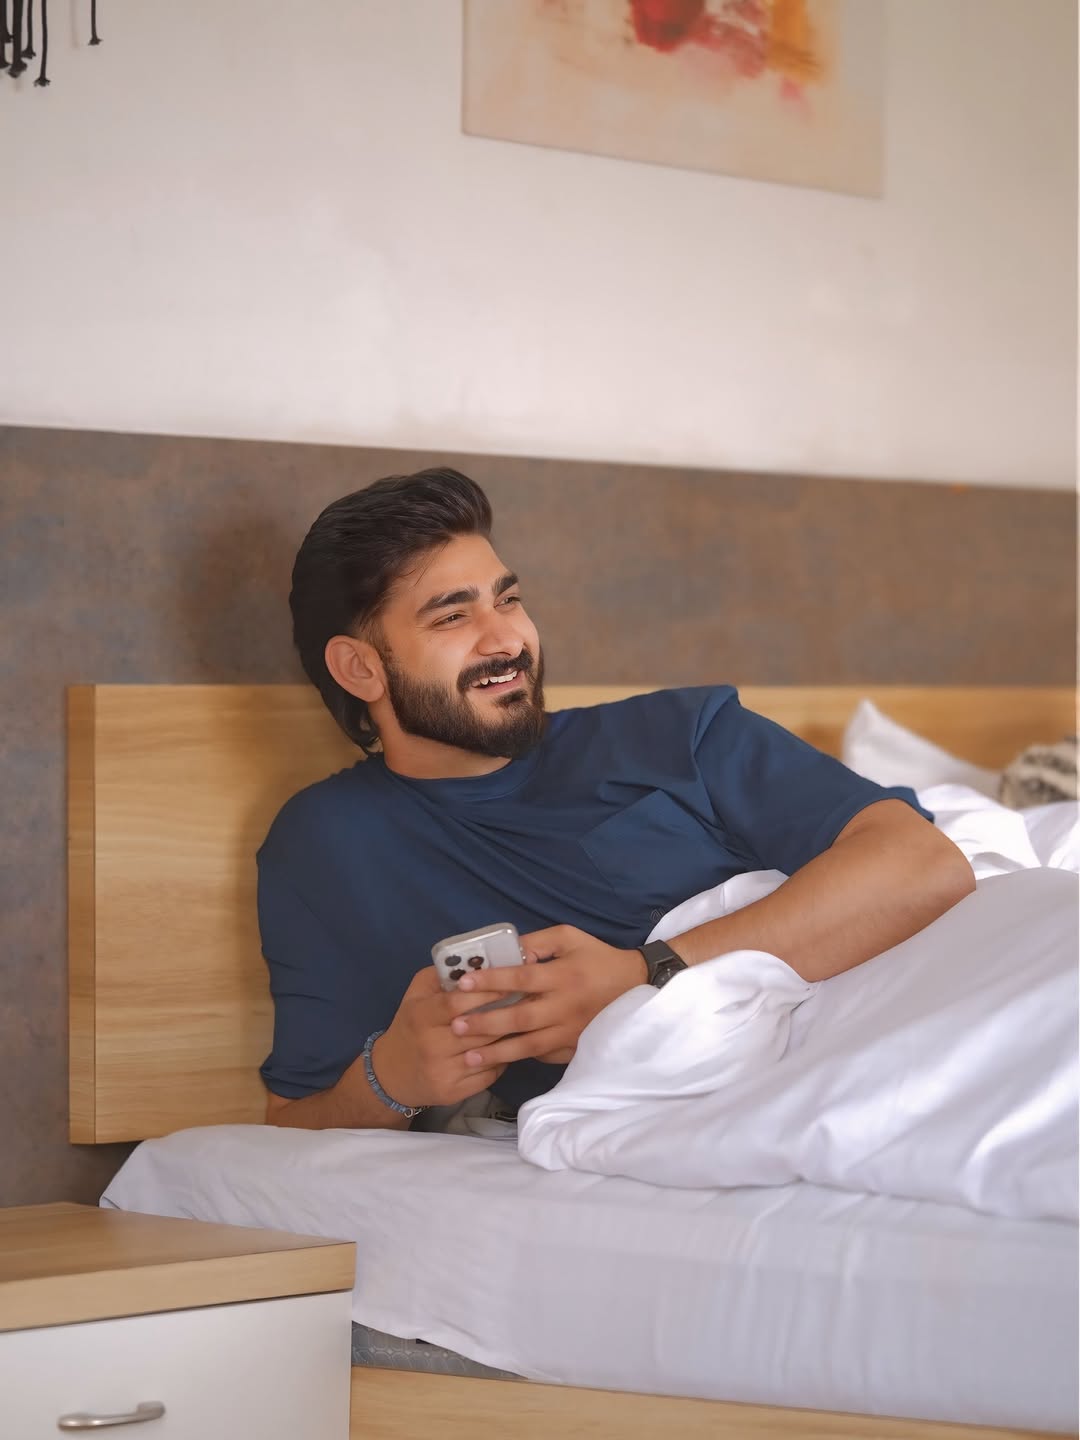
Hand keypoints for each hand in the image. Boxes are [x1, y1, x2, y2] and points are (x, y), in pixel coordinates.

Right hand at [372, 966, 521, 1108]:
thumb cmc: (410, 1026)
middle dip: (505, 1014)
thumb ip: (442, 975)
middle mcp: (431, 1045)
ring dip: (509, 1038)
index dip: (485, 992)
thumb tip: (476, 960)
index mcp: (421, 1016)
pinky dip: (501, 1061)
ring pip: (488, 1052)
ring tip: (525, 1023)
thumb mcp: (417, 994)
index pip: (456, 1003)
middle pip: (478, 1029)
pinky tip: (508, 1050)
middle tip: (528, 1001)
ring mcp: (443, 1071)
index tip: (509, 983)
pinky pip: (489, 1074)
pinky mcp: (453, 1092)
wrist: (391, 1074)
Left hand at [452, 926, 647, 1067]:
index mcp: (562, 975)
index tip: (462, 984)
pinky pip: (545, 1056)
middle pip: (520, 1018)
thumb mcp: (570, 938)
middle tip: (455, 1026)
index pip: (521, 978)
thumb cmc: (597, 958)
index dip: (491, 981)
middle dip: (485, 1023)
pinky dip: (522, 1059)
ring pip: (529, 1046)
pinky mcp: (575, 1047)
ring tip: (469, 1057)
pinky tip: (500, 1062)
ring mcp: (570, 1031)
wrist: (636, 986)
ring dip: (498, 1053)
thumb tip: (508, 952)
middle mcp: (564, 1006)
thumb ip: (538, 942)